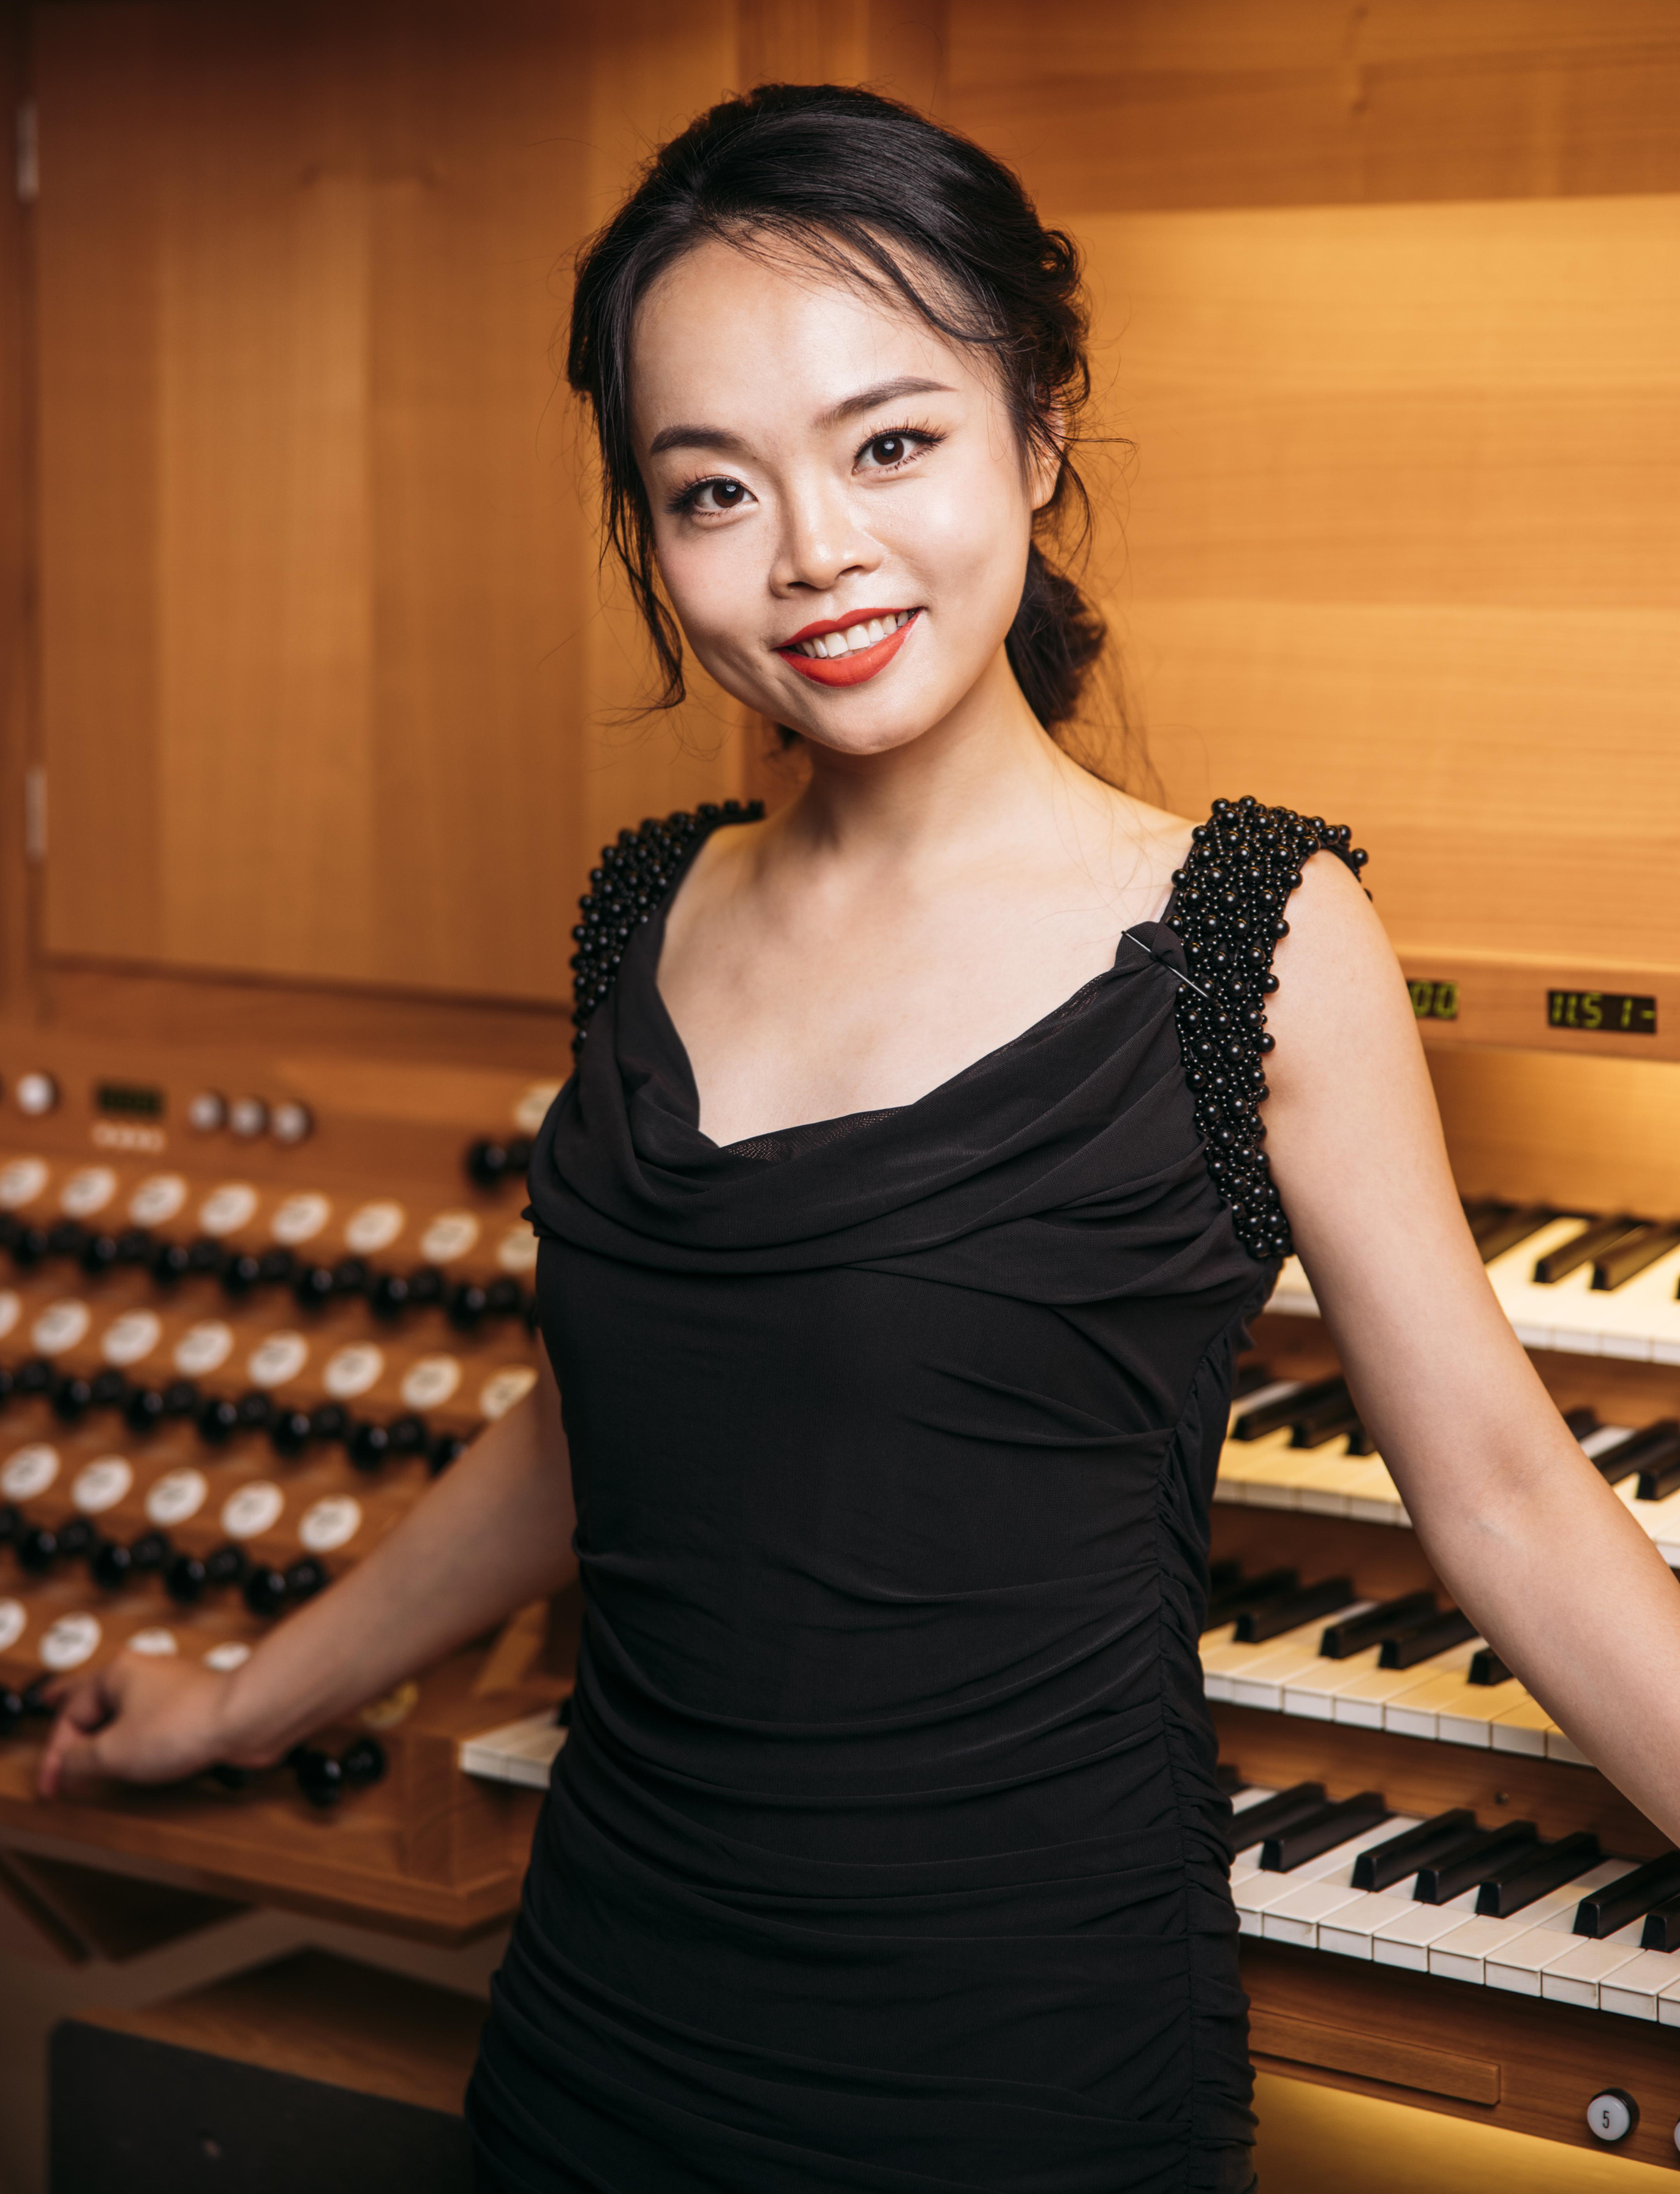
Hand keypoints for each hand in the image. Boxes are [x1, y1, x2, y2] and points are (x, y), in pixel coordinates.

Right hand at [38, 1651, 252, 1800]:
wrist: (246, 1717)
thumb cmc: (187, 1723)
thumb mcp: (114, 1752)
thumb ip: (80, 1761)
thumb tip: (66, 1766)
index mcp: (116, 1673)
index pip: (71, 1715)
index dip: (56, 1755)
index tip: (53, 1785)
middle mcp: (142, 1673)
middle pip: (95, 1694)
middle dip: (71, 1704)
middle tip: (50, 1702)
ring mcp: (170, 1687)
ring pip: (125, 1704)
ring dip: (104, 1720)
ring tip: (90, 1727)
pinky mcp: (192, 1706)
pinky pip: (151, 1716)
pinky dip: (135, 1729)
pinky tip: (136, 1739)